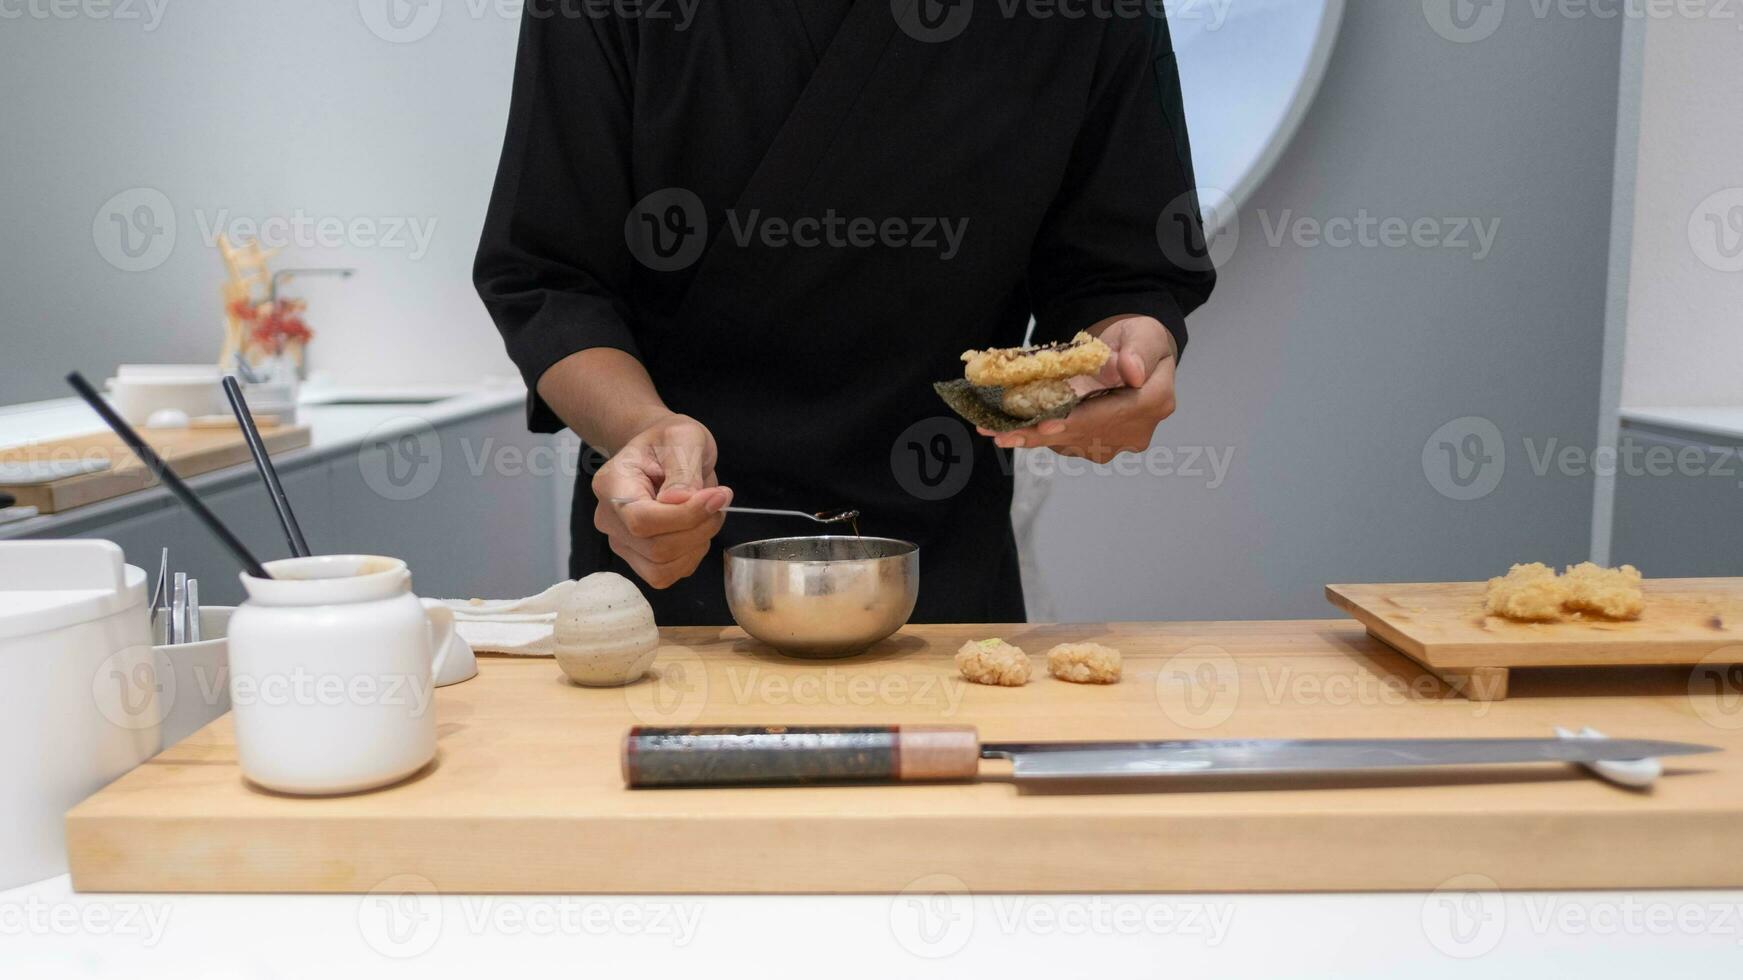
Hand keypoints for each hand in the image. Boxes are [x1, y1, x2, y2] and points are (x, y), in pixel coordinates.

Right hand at [591, 413, 732, 588]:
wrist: (663, 452)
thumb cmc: (670, 441)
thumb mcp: (684, 438)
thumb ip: (683, 469)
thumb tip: (679, 501)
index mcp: (611, 484)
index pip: (641, 519)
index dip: (684, 516)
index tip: (717, 496)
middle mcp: (609, 519)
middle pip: (655, 548)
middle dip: (699, 528)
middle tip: (718, 499)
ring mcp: (622, 542)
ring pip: (661, 568)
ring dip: (697, 544)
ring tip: (708, 513)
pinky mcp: (638, 558)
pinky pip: (666, 574)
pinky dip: (691, 556)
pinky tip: (696, 529)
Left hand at [980, 315, 1177, 463]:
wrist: (1133, 354)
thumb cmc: (1138, 340)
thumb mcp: (1144, 333)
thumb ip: (1140, 351)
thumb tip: (1132, 371)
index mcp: (1153, 402)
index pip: (1111, 416)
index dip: (1076, 422)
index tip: (1045, 424)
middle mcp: (1135, 431)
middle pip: (1083, 434)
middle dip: (1040, 434)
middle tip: (1001, 433)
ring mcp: (1115, 442)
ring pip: (1067, 442)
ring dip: (1031, 437)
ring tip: (994, 429)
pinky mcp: (1095, 445)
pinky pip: (1062, 441)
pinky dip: (1035, 434)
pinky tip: (1007, 429)